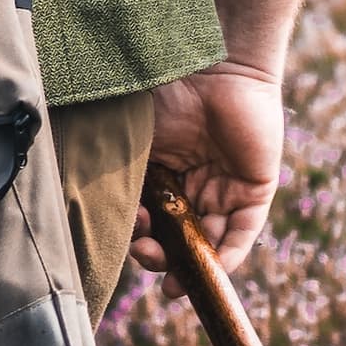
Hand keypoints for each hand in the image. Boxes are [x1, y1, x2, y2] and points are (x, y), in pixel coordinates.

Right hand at [133, 59, 283, 280]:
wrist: (212, 64)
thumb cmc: (164, 91)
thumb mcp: (135, 139)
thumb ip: (122, 173)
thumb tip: (90, 210)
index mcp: (162, 171)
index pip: (152, 217)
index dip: (141, 239)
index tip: (128, 247)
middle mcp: (193, 184)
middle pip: (179, 235)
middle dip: (163, 257)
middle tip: (149, 260)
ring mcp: (224, 188)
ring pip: (209, 239)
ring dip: (193, 263)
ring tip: (174, 280)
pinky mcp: (255, 189)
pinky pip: (244, 231)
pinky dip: (229, 254)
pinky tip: (211, 270)